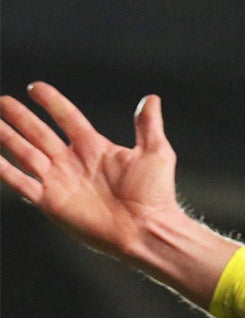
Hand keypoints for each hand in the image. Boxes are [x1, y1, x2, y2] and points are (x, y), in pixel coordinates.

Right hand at [0, 82, 236, 304]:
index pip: (66, 117)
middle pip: (39, 132)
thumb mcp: (156, 153)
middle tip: (3, 101)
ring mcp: (60, 181)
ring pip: (24, 152)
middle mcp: (72, 161)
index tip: (35, 87)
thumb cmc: (156, 196)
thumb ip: (148, 126)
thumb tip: (152, 99)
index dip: (51, 102)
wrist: (149, 230)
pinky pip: (21, 182)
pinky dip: (4, 169)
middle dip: (20, 116)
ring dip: (6, 136)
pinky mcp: (51, 202)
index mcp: (93, 147)